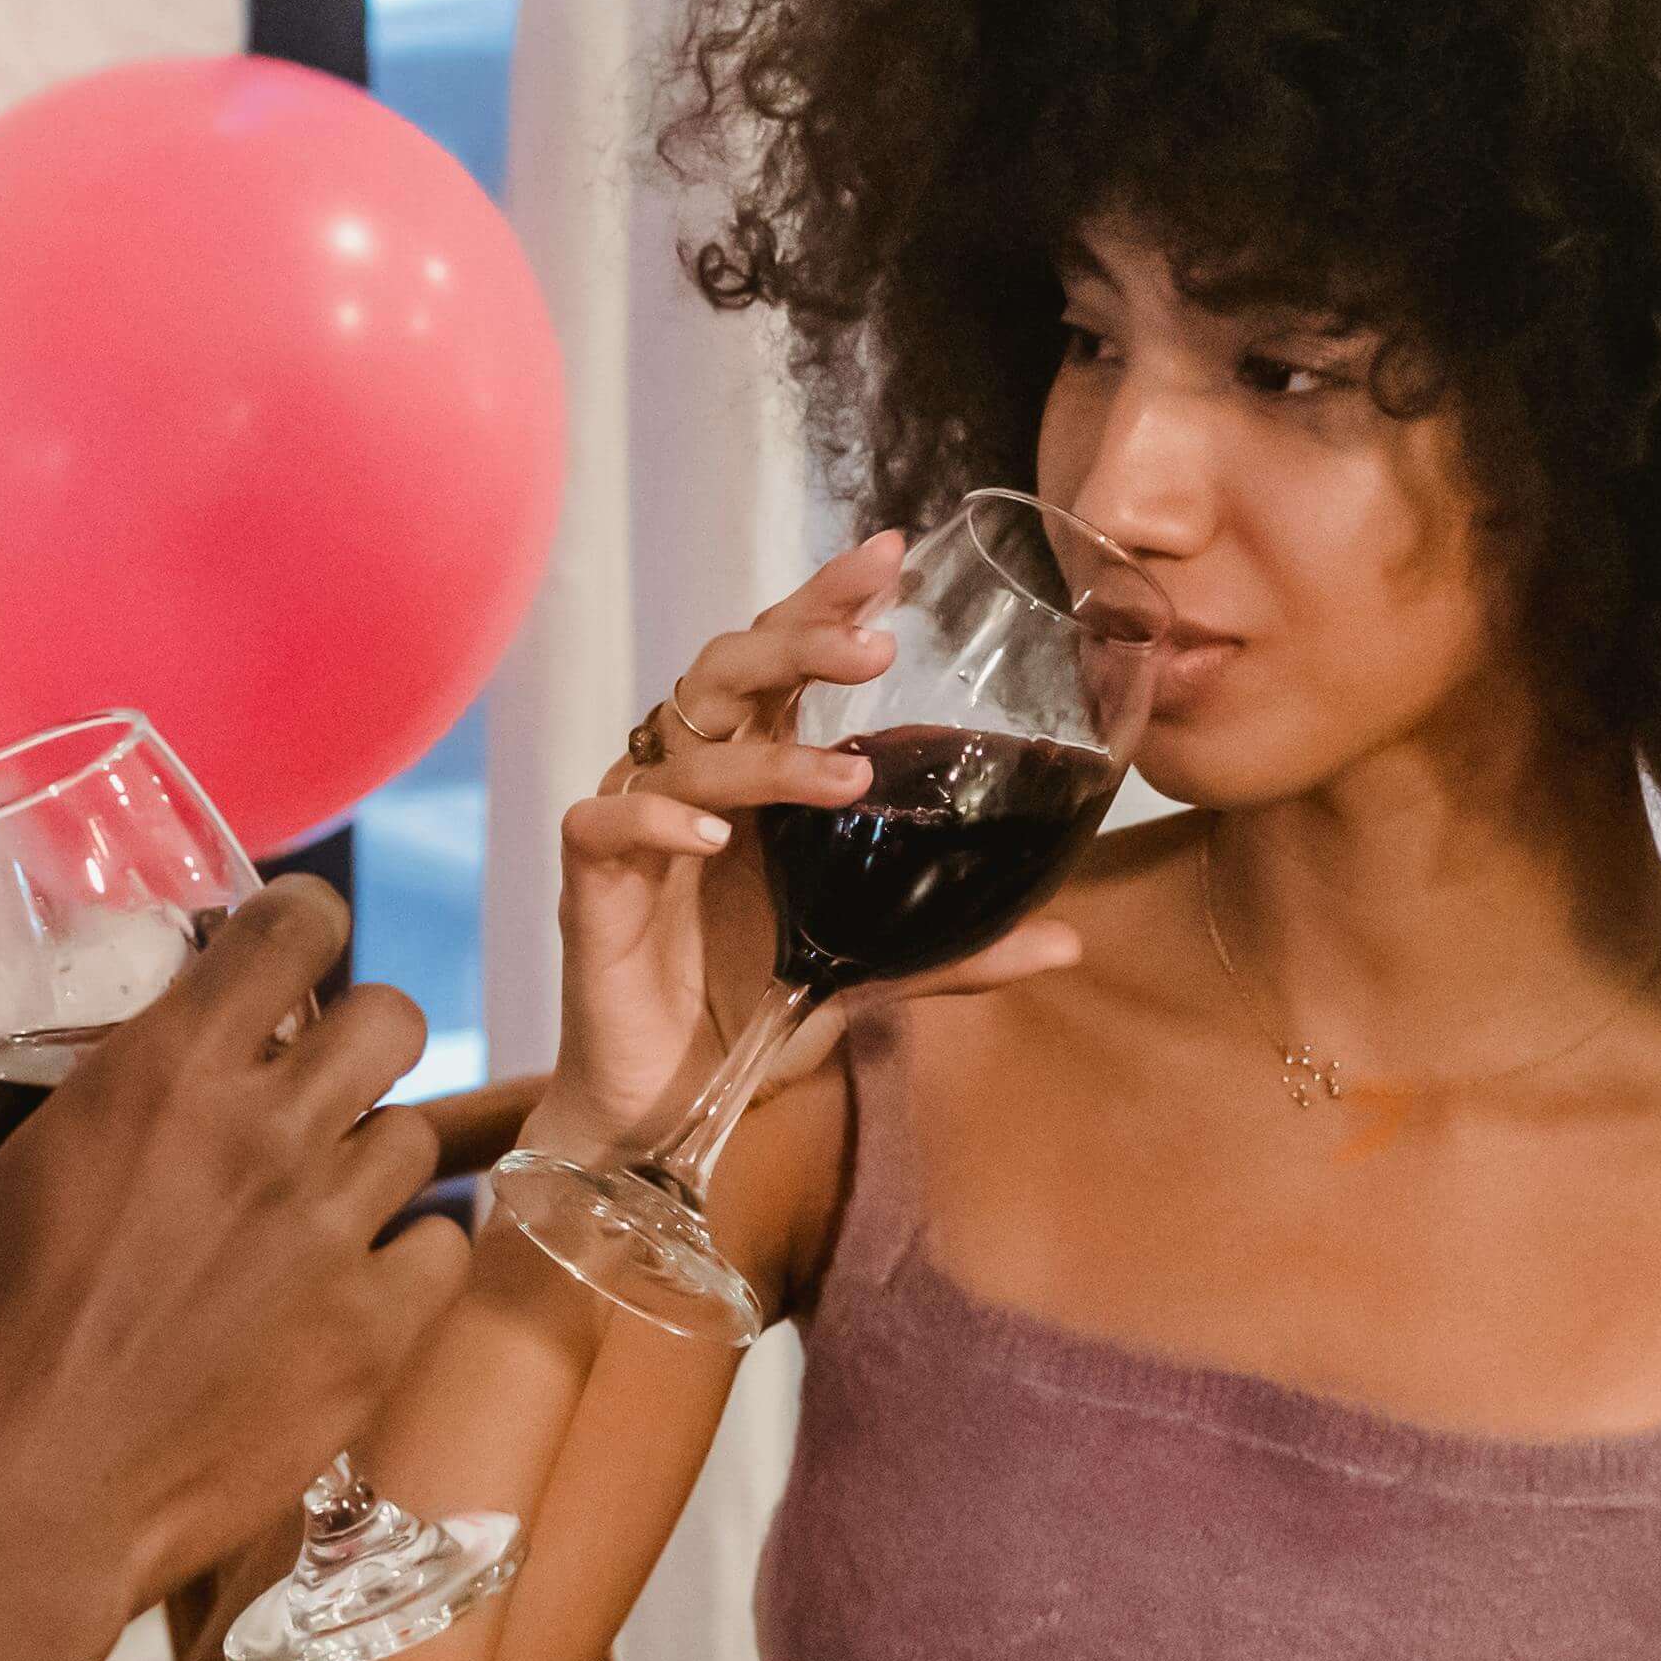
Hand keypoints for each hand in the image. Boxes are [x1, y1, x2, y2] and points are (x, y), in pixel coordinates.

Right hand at [0, 878, 462, 1660]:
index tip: (287, 952)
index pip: (292, 928)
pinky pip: (443, 1254)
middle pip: (392, 1019)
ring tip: (327, 1200)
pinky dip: (413, 1259)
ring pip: (419, 1139)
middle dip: (360, 1038)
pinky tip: (363, 1283)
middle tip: (318, 1084)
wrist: (18, 1520)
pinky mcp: (373, 1336)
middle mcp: (266, 1135)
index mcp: (160, 1077)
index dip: (301, 925)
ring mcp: (332, 1236)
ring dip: (376, 1156)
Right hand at [551, 532, 1090, 1152]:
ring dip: (767, 757)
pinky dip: (659, 821)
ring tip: (845, 777)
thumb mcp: (869, 973)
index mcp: (756, 778)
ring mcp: (640, 826)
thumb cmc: (752, 1011)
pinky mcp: (591, 882)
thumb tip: (1069, 941)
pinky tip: (713, 840)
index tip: (891, 553)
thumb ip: (956, 950)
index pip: (784, 660)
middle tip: (876, 647)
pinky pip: (607, 823)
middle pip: (727, 669)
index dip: (825, 601)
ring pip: (683, 746)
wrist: (666, 1107)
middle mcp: (694, 782)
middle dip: (799, 640)